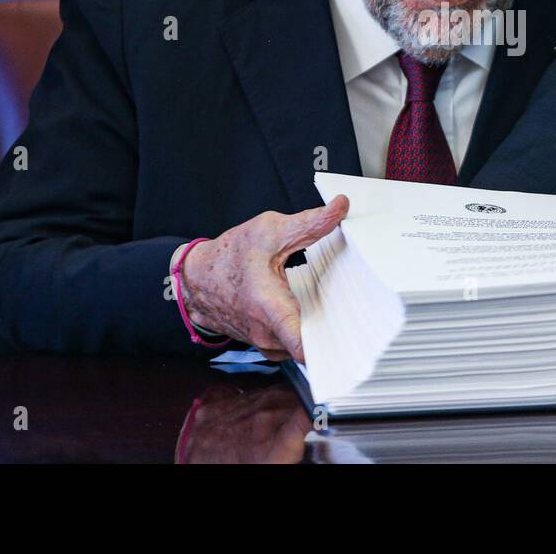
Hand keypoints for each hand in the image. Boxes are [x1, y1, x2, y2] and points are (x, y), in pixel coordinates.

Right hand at [177, 195, 347, 361]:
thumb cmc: (229, 257)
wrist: (197, 278)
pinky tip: (314, 307)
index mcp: (270, 309)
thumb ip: (309, 223)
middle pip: (316, 344)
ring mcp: (267, 344)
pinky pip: (296, 343)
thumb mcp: (269, 231)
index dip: (336, 344)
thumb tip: (340, 207)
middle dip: (338, 325)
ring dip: (323, 326)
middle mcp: (268, 334)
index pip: (305, 348)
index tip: (358, 333)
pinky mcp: (268, 346)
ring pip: (307, 344)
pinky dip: (308, 328)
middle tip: (356, 302)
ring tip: (334, 301)